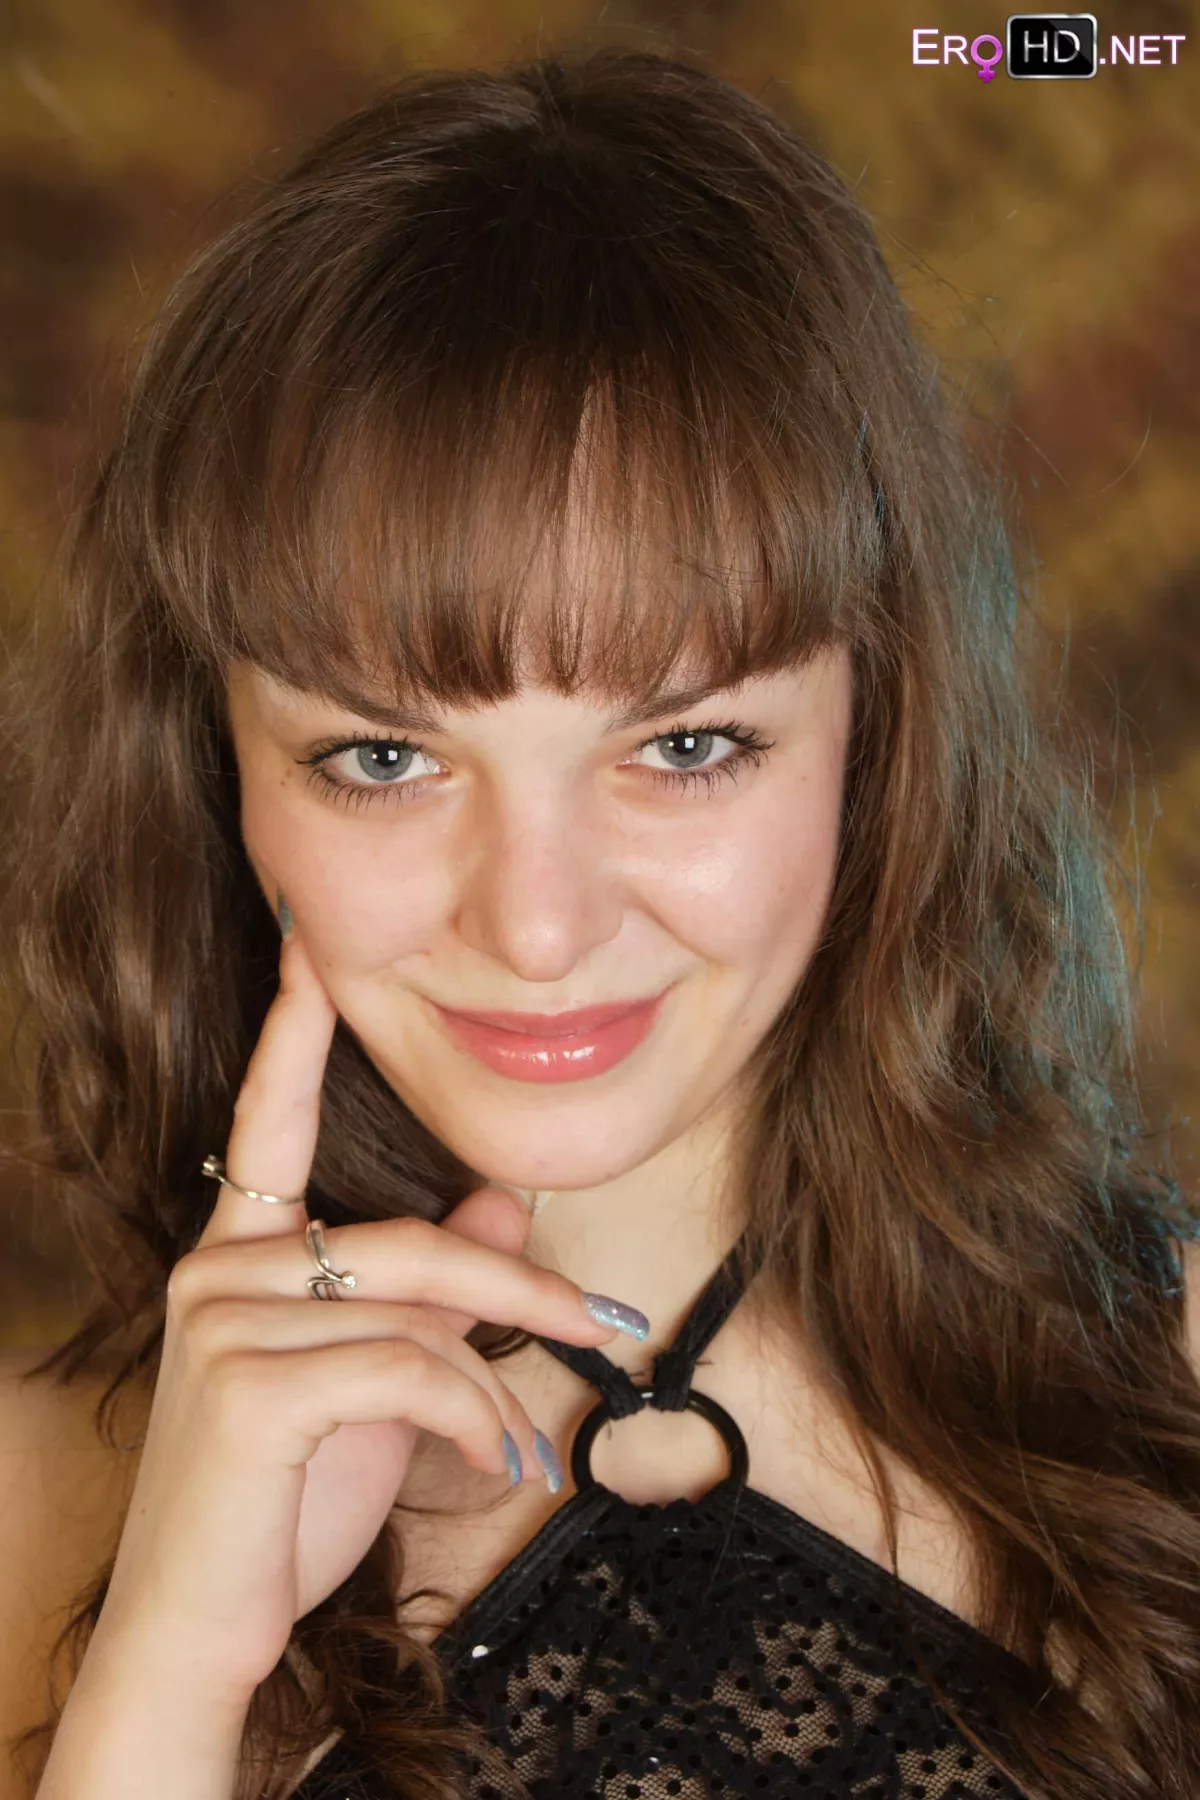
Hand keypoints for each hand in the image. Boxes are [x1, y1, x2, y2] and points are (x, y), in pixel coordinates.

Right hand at [89, 917, 638, 1709]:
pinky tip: (490, 1464)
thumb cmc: (284, 1498)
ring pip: (419, 1310)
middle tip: (604, 1326)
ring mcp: (223, 1322)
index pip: (266, 1118)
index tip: (310, 937)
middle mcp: (219, 1269)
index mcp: (239, 1253)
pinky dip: (472, 1418)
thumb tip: (501, 1208)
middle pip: (412, 1243)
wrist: (204, 1627)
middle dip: (521, 1293)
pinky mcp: (247, 1386)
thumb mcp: (371, 1382)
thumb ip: (425, 1292)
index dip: (292, 1028)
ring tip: (525, 1442)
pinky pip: (407, 1370)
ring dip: (497, 1379)